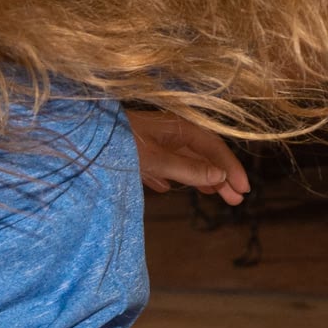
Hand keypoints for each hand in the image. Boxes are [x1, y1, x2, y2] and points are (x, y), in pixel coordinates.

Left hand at [128, 113, 248, 203]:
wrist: (85, 141)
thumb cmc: (120, 145)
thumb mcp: (157, 160)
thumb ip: (188, 169)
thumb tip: (219, 177)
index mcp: (180, 127)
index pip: (214, 148)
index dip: (231, 168)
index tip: (243, 189)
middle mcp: (171, 132)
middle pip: (204, 155)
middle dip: (221, 177)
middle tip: (236, 200)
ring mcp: (155, 141)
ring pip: (186, 160)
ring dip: (201, 178)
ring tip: (214, 196)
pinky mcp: (139, 153)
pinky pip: (164, 165)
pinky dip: (173, 177)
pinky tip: (169, 189)